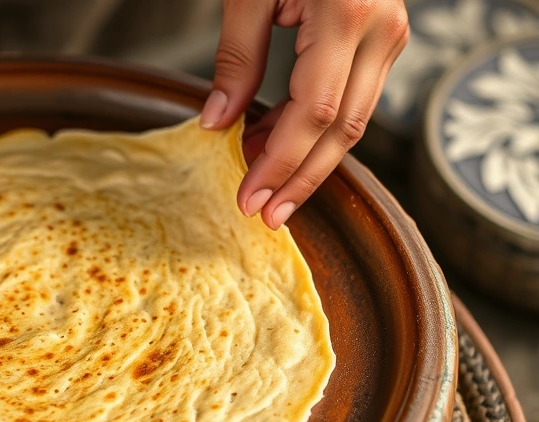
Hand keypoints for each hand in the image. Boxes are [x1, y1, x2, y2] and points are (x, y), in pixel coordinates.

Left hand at [201, 0, 408, 228]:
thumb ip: (234, 57)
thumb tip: (215, 124)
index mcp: (347, 15)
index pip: (312, 112)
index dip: (280, 162)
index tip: (248, 197)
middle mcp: (381, 30)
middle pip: (342, 130)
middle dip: (300, 179)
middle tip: (263, 214)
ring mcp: (391, 34)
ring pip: (355, 121)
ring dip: (311, 163)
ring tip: (271, 191)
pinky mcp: (386, 37)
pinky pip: (355, 99)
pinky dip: (319, 130)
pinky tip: (283, 146)